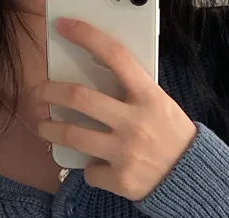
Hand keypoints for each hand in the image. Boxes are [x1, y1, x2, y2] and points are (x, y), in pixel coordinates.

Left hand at [33, 17, 197, 201]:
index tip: (63, 27)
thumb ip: (132, 95)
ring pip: (73, 135)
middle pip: (80, 98)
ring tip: (43, 127)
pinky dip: (90, 169)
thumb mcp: (160, 106)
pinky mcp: (120, 179)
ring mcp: (125, 152)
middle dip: (50, 92)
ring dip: (51, 129)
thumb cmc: (171, 138)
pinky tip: (98, 168)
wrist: (190, 179)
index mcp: (148, 96)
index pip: (115, 56)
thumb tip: (93, 82)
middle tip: (38, 93)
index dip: (87, 36)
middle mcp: (135, 121)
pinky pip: (90, 171)